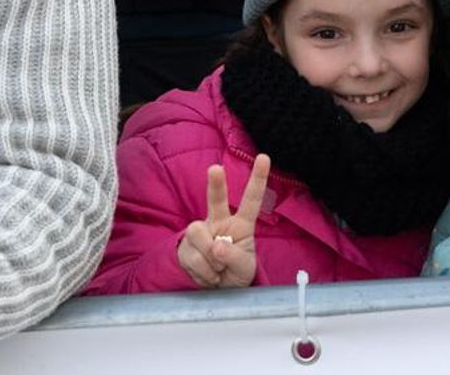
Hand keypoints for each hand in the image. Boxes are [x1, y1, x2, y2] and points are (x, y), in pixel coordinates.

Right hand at [176, 154, 270, 289]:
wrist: (215, 291)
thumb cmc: (235, 272)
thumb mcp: (244, 268)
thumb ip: (234, 257)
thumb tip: (216, 248)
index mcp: (241, 224)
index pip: (251, 200)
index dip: (258, 179)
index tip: (264, 157)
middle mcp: (220, 222)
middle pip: (216, 199)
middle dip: (216, 184)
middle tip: (215, 169)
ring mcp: (201, 232)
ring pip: (198, 234)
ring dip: (209, 259)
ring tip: (218, 270)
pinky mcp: (185, 246)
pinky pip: (191, 256)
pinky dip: (202, 272)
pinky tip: (208, 275)